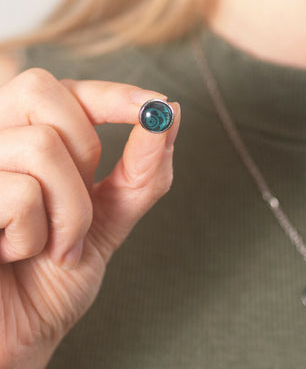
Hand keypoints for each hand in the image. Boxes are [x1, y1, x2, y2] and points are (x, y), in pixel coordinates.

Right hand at [0, 68, 180, 368]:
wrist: (18, 333)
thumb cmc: (56, 275)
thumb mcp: (111, 217)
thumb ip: (142, 171)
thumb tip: (170, 114)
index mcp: (29, 141)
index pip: (67, 90)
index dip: (112, 93)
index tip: (155, 105)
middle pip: (43, 92)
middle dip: (84, 152)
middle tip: (76, 208)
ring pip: (42, 147)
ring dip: (70, 212)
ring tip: (53, 246)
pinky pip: (19, 193)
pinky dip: (37, 236)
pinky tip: (18, 254)